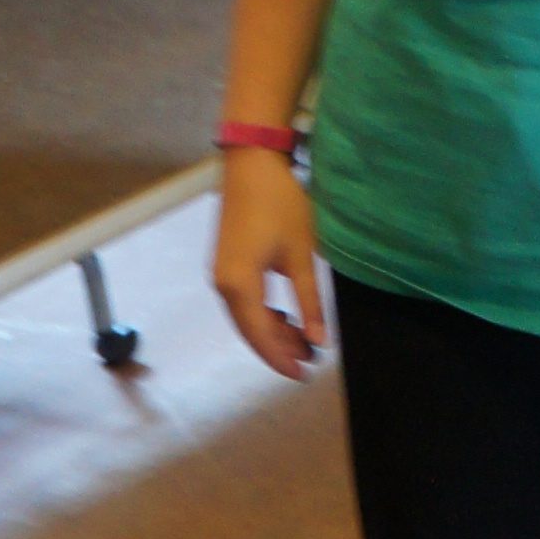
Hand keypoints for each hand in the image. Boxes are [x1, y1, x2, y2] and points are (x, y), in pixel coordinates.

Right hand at [209, 154, 326, 376]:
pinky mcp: (225, 264)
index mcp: (240, 285)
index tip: (304, 375)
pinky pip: (242, 302)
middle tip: (309, 362)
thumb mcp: (302, 255)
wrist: (251, 164)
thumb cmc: (279, 203)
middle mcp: (223, 284)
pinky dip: (262, 316)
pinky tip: (284, 318)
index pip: (261, 336)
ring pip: (246, 318)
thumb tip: (319, 340)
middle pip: (250, 331)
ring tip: (302, 342)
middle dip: (278, 350)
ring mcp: (221, 274)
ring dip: (272, 333)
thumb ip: (309, 301)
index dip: (282, 359)